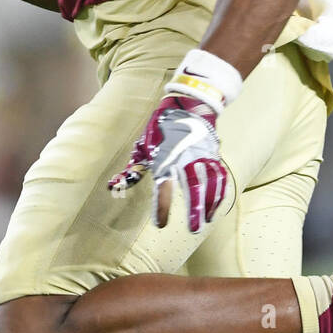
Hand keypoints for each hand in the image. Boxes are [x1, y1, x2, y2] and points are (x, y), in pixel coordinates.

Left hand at [107, 48, 242, 232]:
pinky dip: (219, 192)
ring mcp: (203, 155)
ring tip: (207, 220)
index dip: (162, 207)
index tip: (161, 224)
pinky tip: (216, 206)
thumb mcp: (142, 146)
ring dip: (210, 203)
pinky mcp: (214, 153)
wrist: (188, 102)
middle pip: (193, 186)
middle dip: (194, 209)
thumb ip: (131, 170)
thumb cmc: (160, 128)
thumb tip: (112, 187)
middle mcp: (186, 157)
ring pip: (211, 182)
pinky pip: (220, 175)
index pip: (163, 187)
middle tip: (194, 229)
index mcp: (165, 158)